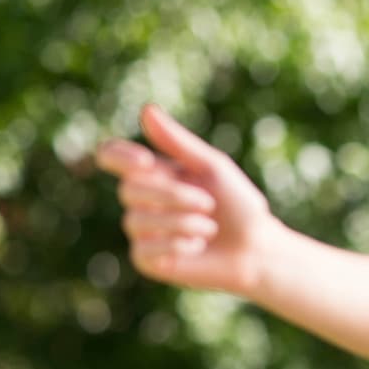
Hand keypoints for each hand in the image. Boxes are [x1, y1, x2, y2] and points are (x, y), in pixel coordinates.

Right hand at [96, 105, 277, 294]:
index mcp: (153, 173)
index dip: (119, 156)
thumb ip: (179, 142)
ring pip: (138, 219)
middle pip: (129, 189)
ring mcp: (142, 231)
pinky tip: (198, 246)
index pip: (112, 156)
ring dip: (183, 222)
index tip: (146, 162)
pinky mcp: (146, 259)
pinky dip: (178, 245)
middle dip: (173, 195)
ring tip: (210, 228)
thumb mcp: (212, 168)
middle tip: (209, 204)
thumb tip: (146, 109)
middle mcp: (141, 200)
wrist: (256, 248)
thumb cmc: (238, 205)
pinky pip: (146, 248)